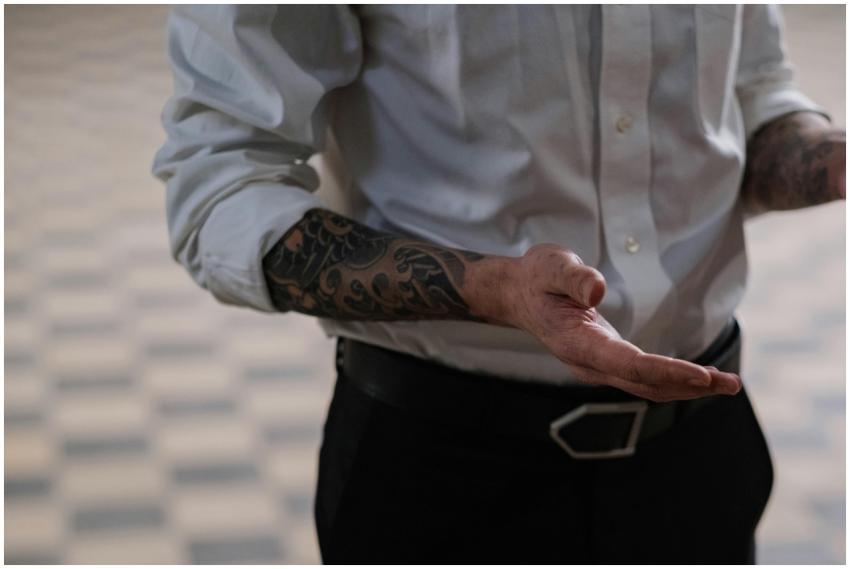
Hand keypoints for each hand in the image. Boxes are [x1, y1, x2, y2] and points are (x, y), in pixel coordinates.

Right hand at [502, 244, 741, 401]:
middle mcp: (587, 362)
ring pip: (646, 386)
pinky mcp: (606, 360)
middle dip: (688, 386)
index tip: (701, 376)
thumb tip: (597, 290)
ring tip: (726, 384)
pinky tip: (699, 379)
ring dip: (686, 388)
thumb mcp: (551, 265)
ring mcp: (596, 365)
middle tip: (729, 384)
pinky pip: (643, 378)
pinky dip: (673, 380)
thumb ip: (572, 277)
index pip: (627, 363)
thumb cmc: (537, 276)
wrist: (517, 293)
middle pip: (643, 383)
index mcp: (575, 342)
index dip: (666, 371)